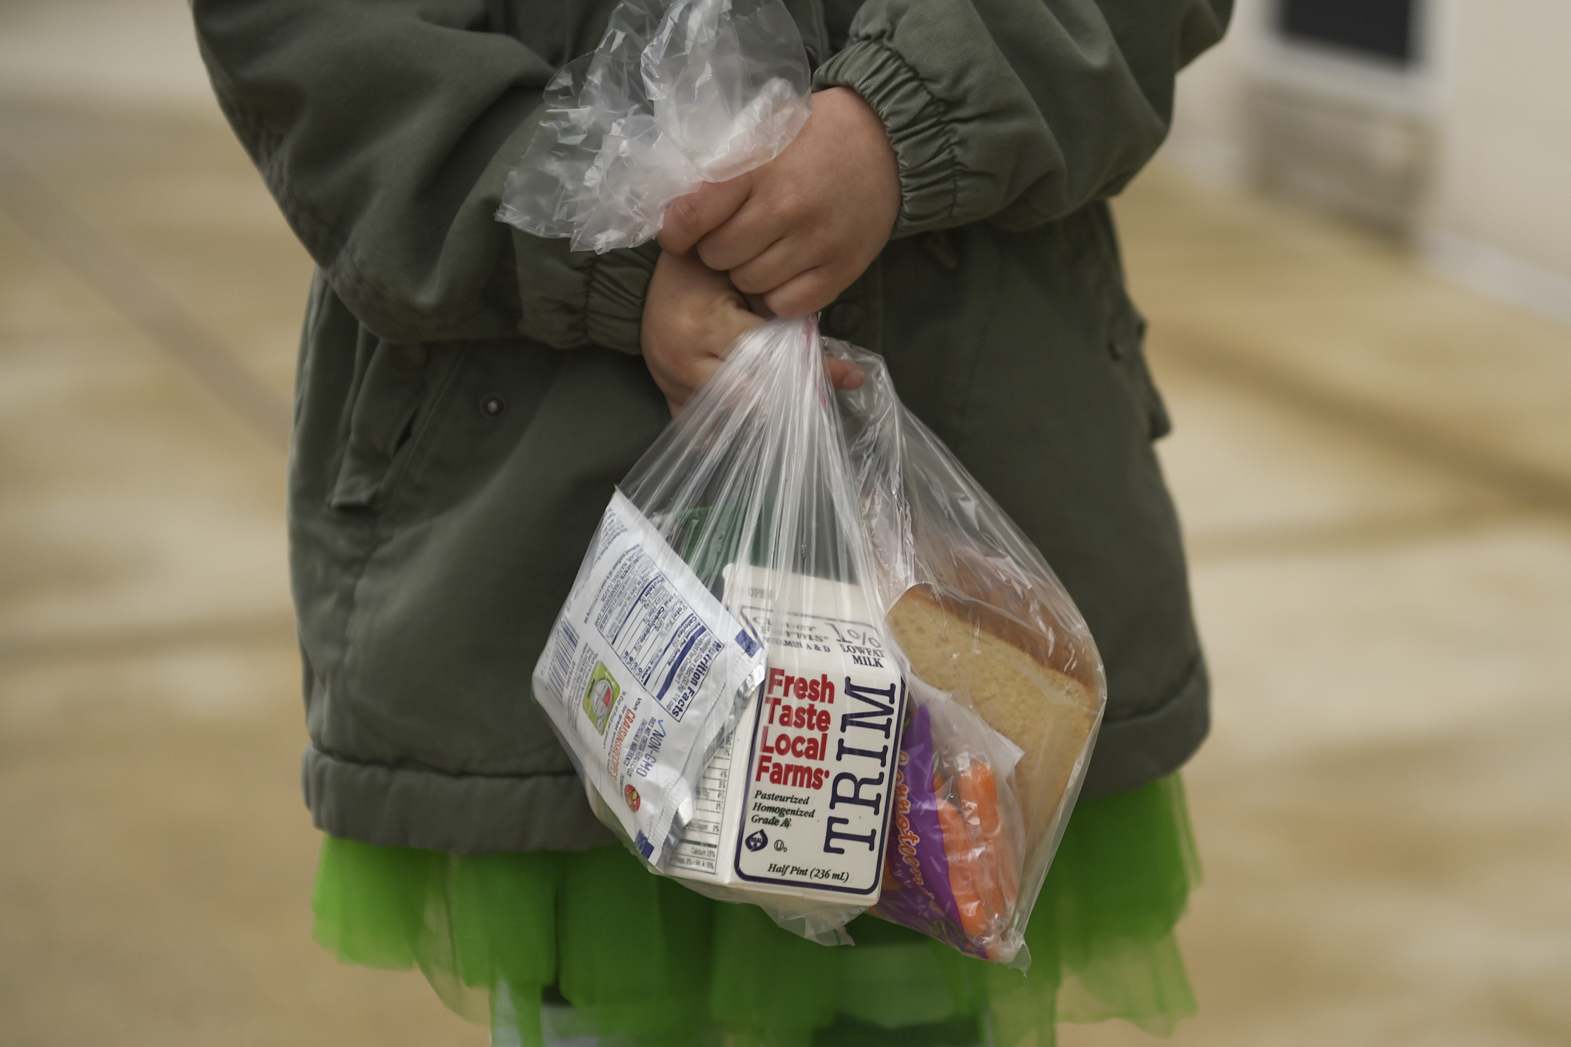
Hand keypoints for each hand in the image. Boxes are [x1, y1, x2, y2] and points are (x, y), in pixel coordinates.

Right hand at [642, 252, 864, 416]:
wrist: (653, 267)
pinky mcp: (664, 392)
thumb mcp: (747, 280)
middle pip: (748, 398)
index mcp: (705, 326)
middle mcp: (684, 361)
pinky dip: (724, 430)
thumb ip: (784, 316)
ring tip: (796, 417)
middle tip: (825, 400)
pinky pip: (696, 426)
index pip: (769, 358)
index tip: (851, 375)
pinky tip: (750, 430)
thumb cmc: (706, 266)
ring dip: (761, 418)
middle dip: (789, 399)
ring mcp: (669, 382)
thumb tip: (839, 359)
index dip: (812, 368)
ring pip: (726, 418)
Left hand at [658, 87, 900, 317]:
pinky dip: (779, 294)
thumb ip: (720, 166)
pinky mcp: (841, 269)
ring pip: (749, 284)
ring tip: (764, 250)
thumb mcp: (762, 132)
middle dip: (717, 249)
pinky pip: (786, 305)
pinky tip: (787, 271)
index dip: (677, 232)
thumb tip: (674, 205)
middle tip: (736, 235)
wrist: (885, 143)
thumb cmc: (813, 137)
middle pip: (717, 256)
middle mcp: (786, 206)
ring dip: (747, 273)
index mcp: (758, 167)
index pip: (692, 216)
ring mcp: (816, 242)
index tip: (680, 235)